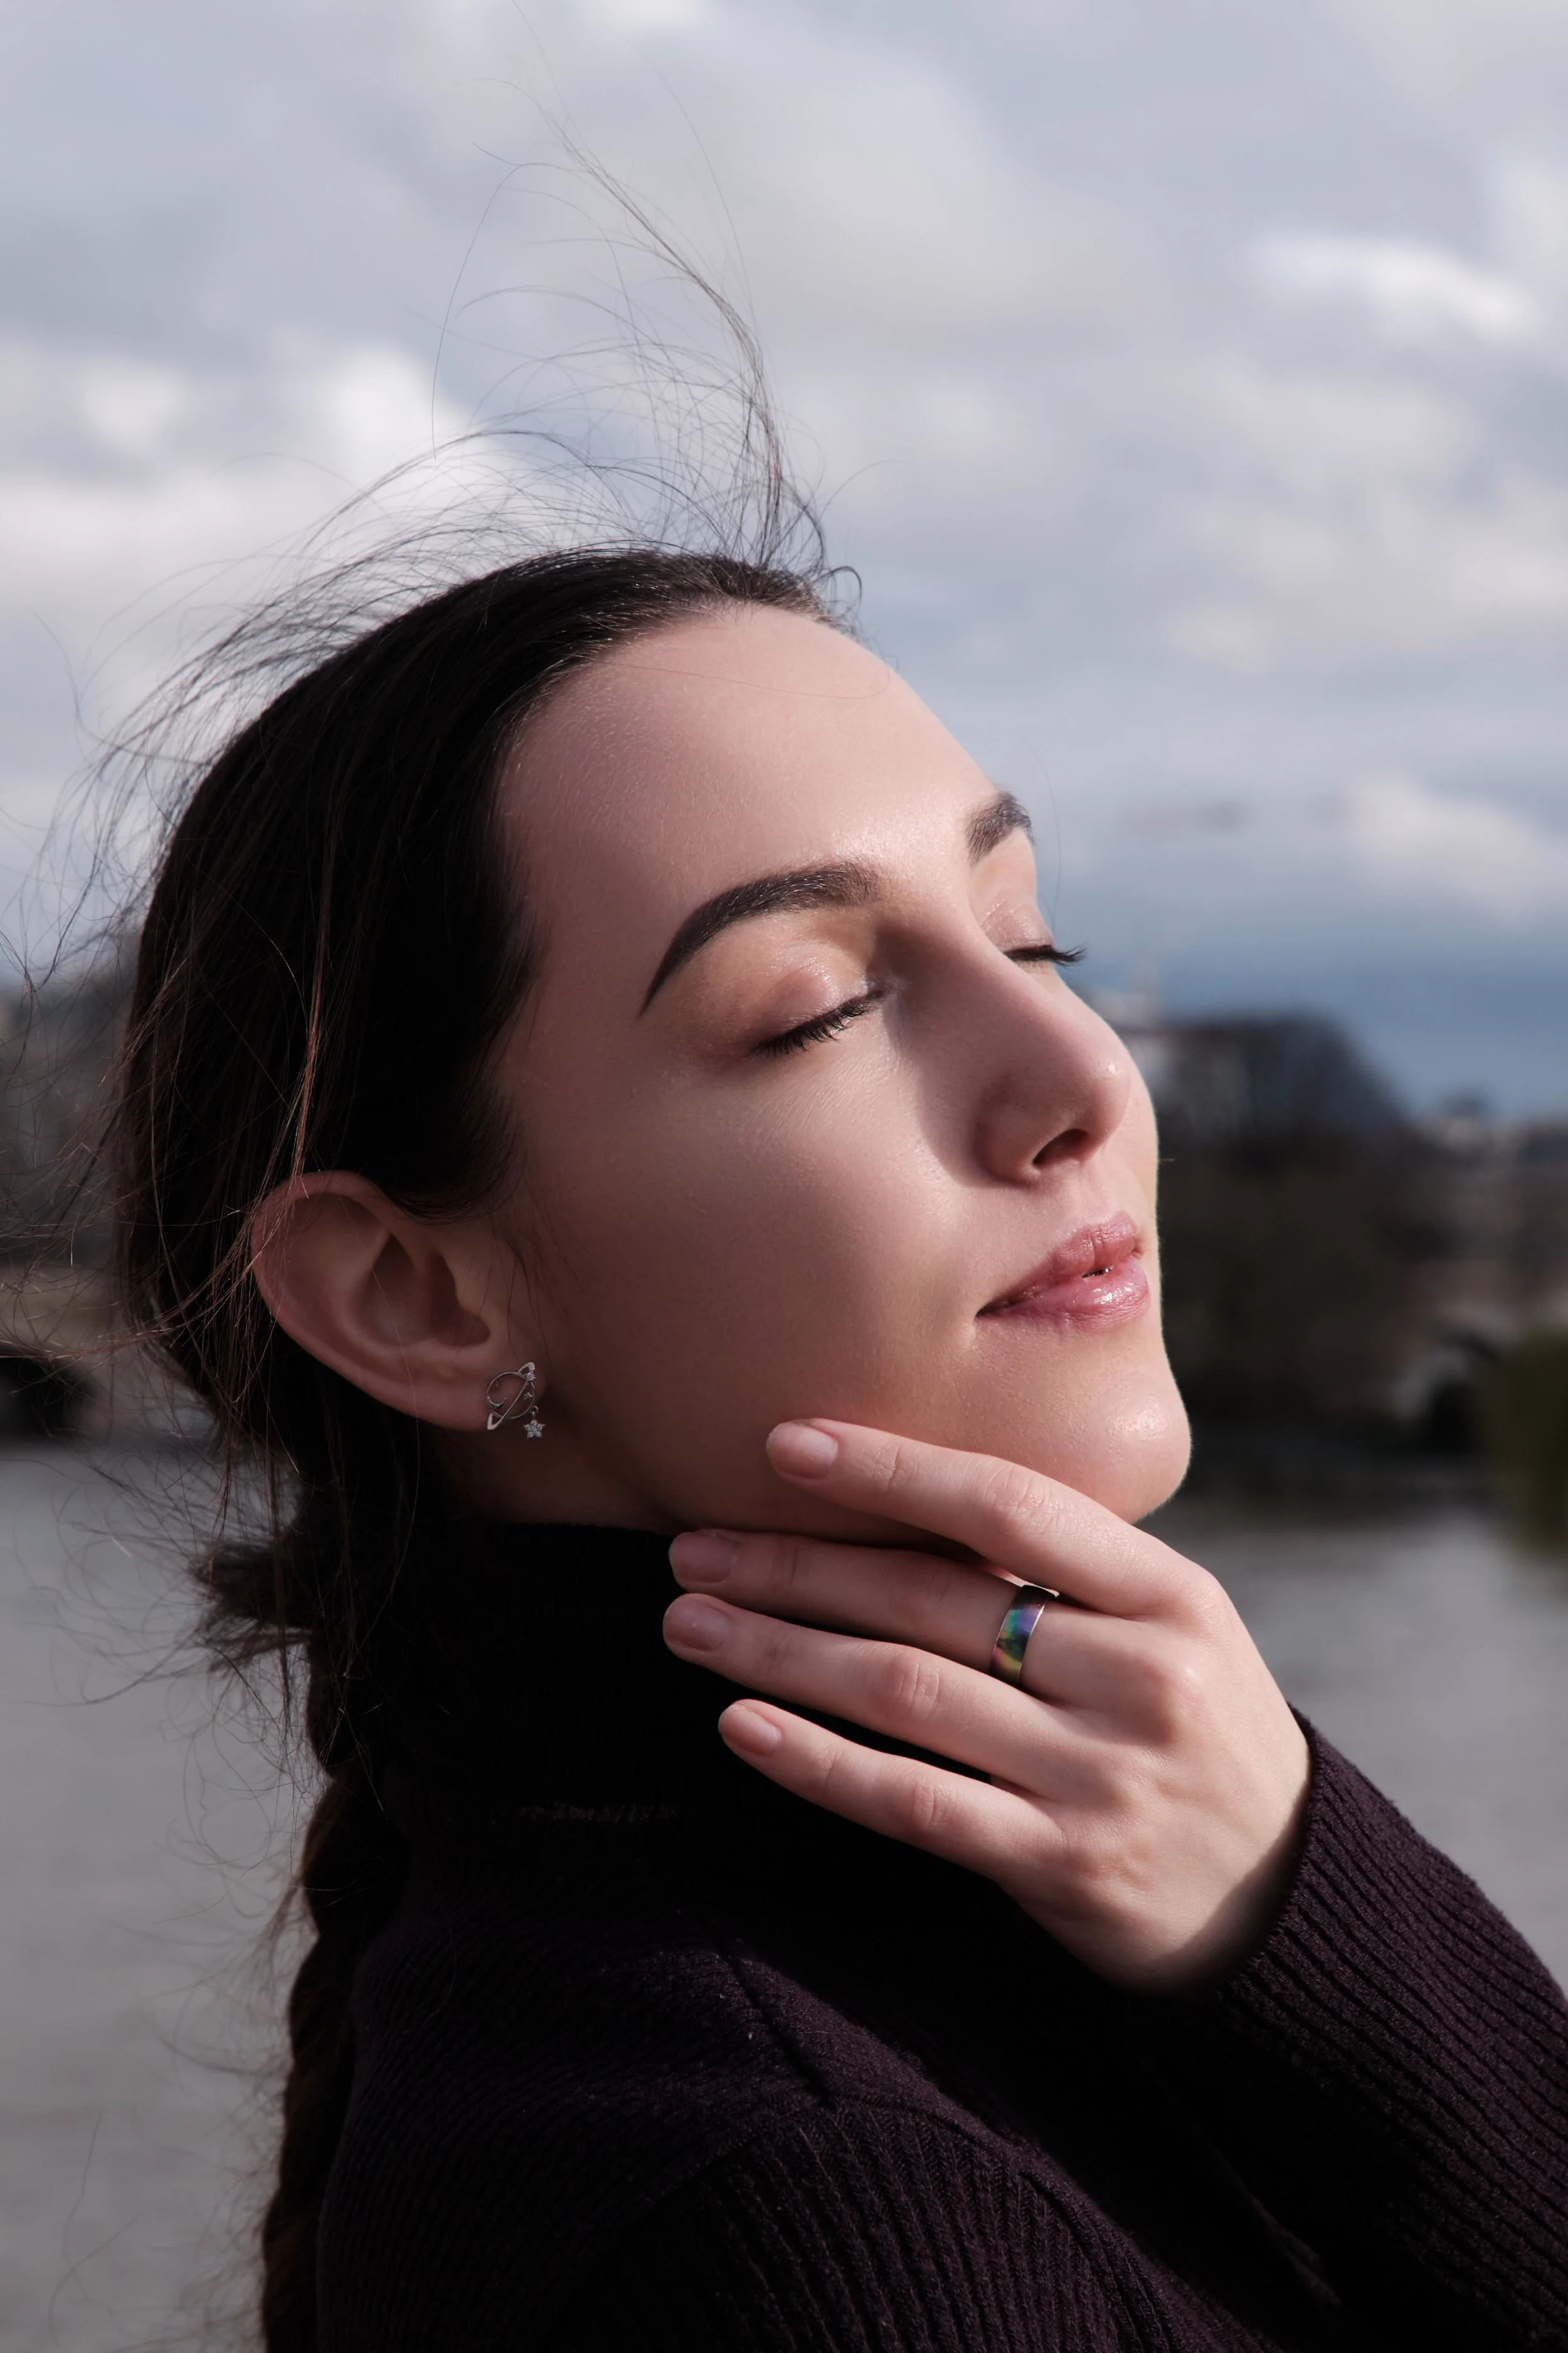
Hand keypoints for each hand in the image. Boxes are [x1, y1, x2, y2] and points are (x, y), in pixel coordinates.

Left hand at [664, 1420, 1309, 1993]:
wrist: (1287, 1901)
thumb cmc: (1193, 1732)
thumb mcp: (1173, 1630)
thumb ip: (1063, 1574)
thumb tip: (894, 1497)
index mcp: (1170, 1595)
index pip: (1011, 1505)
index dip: (893, 1468)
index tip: (784, 1444)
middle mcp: (1140, 1676)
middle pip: (934, 1600)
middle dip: (798, 1567)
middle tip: (691, 1548)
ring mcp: (1102, 1776)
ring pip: (907, 1693)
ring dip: (781, 1654)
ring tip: (690, 1624)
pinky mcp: (1064, 1867)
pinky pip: (916, 1804)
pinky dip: (819, 1764)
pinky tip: (744, 1729)